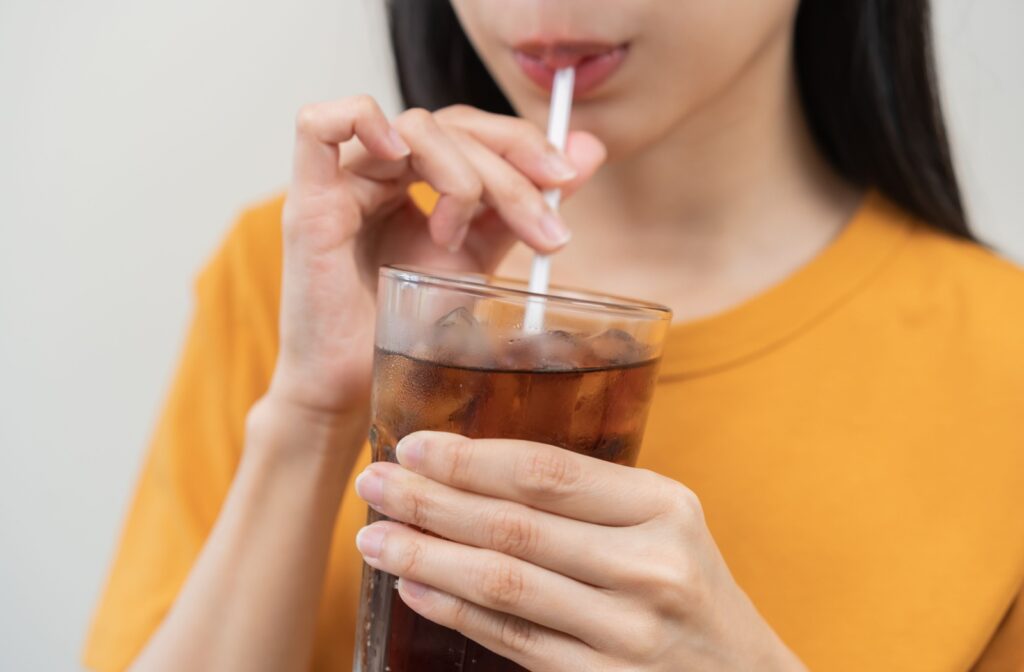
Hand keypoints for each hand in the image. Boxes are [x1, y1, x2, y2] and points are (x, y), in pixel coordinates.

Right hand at [268, 97, 605, 420]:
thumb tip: (590, 152)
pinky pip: (318, 124)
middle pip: (452, 125)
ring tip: (458, 237)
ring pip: (413, 126)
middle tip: (544, 225)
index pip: (472, 128)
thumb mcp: (478, 259)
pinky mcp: (308, 202)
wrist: (357, 389)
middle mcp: (380, 171)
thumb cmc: (403, 330)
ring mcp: (343, 183)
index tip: (566, 181)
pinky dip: (364, 121)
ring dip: (460, 174)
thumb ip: (523, 206)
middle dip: (510, 169)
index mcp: (415, 179)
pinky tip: (399, 157)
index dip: (522, 143)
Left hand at [353, 432, 807, 670]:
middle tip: (373, 481)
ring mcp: (626, 632)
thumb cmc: (690, 585)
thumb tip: (477, 468)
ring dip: (426, 559)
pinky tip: (413, 589)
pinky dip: (455, 612)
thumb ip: (592, 496)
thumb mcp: (664, 522)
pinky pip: (511, 640)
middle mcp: (648, 566)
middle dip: (430, 502)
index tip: (413, 446)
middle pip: (514, 526)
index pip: (548, 473)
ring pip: (503, 586)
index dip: (471, 459)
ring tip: (373, 538)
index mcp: (664, 507)